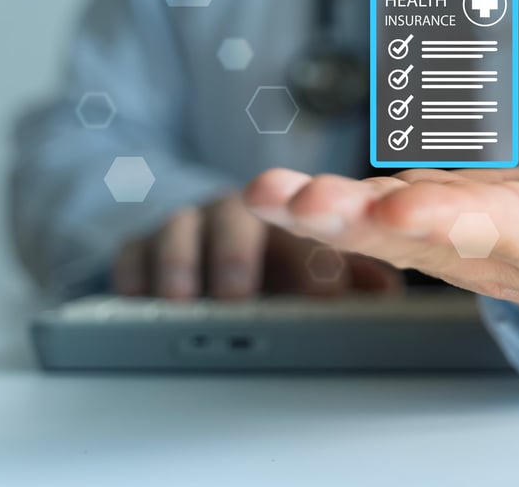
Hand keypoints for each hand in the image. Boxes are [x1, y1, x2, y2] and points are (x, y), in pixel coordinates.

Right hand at [111, 191, 401, 299]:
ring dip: (180, 265)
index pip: (304, 229)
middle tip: (238, 295)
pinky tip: (136, 302)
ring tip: (181, 302)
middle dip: (235, 253)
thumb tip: (388, 292)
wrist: (206, 237)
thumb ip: (354, 278)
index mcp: (287, 218)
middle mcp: (236, 216)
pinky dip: (133, 277)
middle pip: (234, 220)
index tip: (324, 289)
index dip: (312, 258)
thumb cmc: (273, 259)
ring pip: (178, 232)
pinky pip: (130, 255)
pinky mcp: (140, 247)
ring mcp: (186, 228)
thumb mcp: (315, 264)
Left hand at [244, 132, 518, 318]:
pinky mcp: (461, 217)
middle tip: (296, 205)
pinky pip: (396, 212)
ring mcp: (484, 240)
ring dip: (334, 216)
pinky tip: (289, 194)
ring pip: (402, 232)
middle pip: (436, 241)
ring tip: (268, 196)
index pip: (517, 236)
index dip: (458, 219)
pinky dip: (343, 203)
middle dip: (364, 224)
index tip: (403, 204)